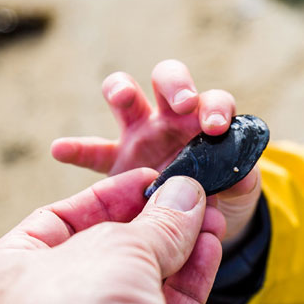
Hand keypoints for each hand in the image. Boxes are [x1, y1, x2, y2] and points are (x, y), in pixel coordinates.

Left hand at [0, 169, 225, 303]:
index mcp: (14, 270)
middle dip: (155, 224)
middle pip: (109, 252)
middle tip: (196, 196)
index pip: (63, 218)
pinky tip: (211, 251)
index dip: (112, 195)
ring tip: (215, 218)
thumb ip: (156, 226)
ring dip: (182, 251)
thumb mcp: (114, 252)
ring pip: (144, 287)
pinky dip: (190, 286)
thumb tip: (185, 196)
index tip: (156, 179)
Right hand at [51, 59, 262, 245]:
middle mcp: (171, 119)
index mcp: (206, 122)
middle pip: (169, 79)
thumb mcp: (237, 192)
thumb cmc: (223, 196)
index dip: (216, 107)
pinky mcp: (115, 161)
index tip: (215, 126)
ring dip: (122, 90)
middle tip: (182, 103)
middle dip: (175, 85)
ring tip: (122, 97)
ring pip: (126, 96)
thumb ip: (241, 181)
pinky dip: (75, 149)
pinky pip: (92, 152)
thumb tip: (243, 172)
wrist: (197, 224)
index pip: (214, 100)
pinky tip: (60, 150)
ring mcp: (139, 135)